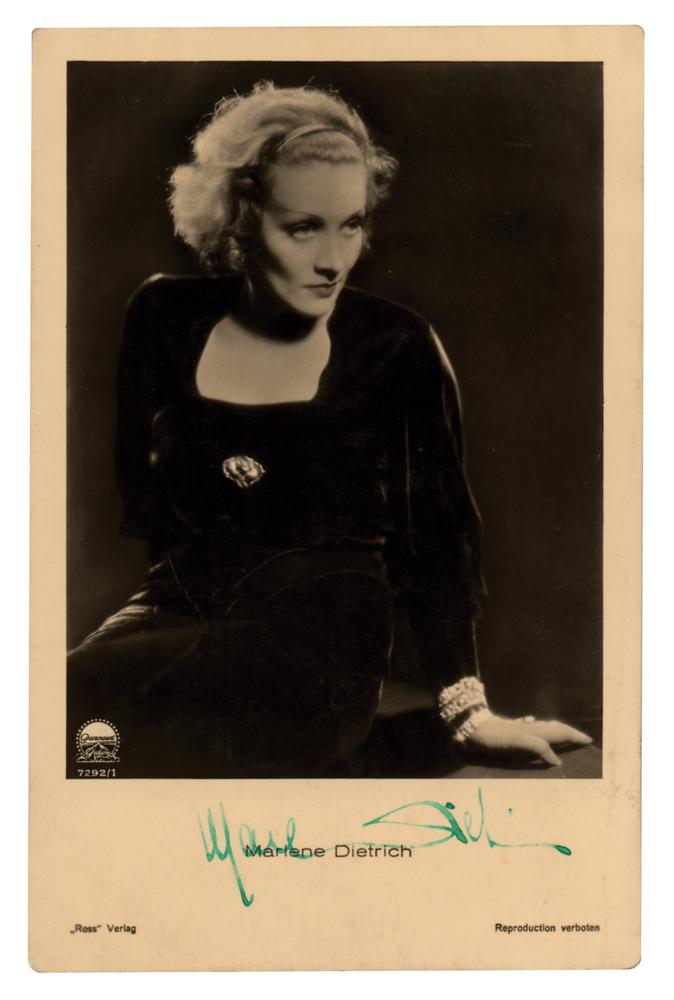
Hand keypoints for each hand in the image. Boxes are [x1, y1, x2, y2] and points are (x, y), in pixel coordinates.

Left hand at [465, 715, 592, 765]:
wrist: (474, 728)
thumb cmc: (495, 736)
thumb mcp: (518, 741)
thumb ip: (538, 747)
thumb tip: (558, 761)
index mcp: (535, 732)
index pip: (560, 733)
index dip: (574, 736)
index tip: (588, 741)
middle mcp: (531, 728)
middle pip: (555, 728)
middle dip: (569, 732)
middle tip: (582, 738)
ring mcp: (522, 728)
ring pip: (545, 727)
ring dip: (558, 730)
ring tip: (567, 734)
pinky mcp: (513, 729)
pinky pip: (533, 728)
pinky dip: (541, 730)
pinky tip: (536, 727)